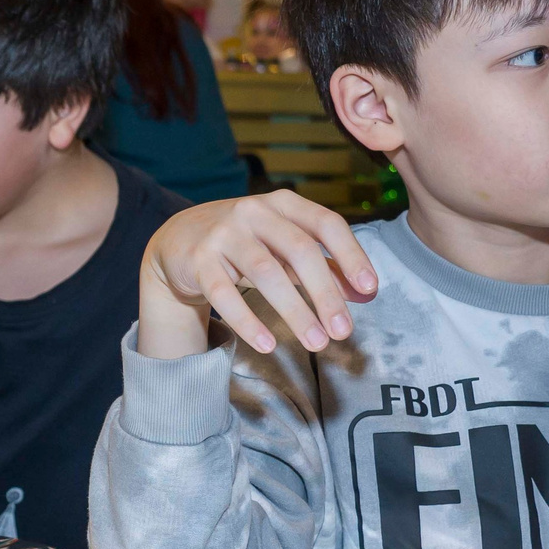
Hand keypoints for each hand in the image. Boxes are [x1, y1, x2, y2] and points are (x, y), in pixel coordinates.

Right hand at [136, 190, 377, 359]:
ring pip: (266, 273)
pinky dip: (248, 322)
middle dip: (326, 293)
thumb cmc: (244, 244)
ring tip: (317, 343)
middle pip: (299, 251)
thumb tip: (366, 292)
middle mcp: (254, 212)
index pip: (326, 223)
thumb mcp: (284, 248)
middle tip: (344, 331)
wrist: (179, 240)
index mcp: (283, 204)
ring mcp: (223, 234)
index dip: (351, 255)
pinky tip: (268, 344)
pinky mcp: (198, 260)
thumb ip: (324, 266)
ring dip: (295, 311)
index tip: (369, 288)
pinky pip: (224, 294)